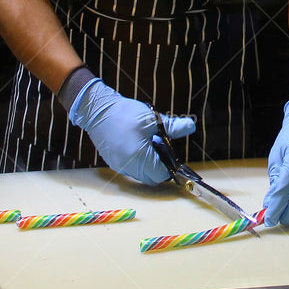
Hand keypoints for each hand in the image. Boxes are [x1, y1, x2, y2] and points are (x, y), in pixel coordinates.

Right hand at [70, 79, 196, 183]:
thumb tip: (191, 126)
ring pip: (141, 175)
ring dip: (148, 166)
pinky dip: (137, 163)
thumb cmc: (125, 113)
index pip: (161, 175)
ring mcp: (119, 166)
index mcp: (140, 157)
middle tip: (160, 148)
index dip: (169, 166)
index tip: (170, 154)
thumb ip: (173, 126)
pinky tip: (137, 146)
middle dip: (160, 167)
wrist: (98, 110)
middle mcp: (128, 166)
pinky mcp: (113, 163)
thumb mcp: (152, 119)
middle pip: (152, 178)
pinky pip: (130, 170)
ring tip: (148, 145)